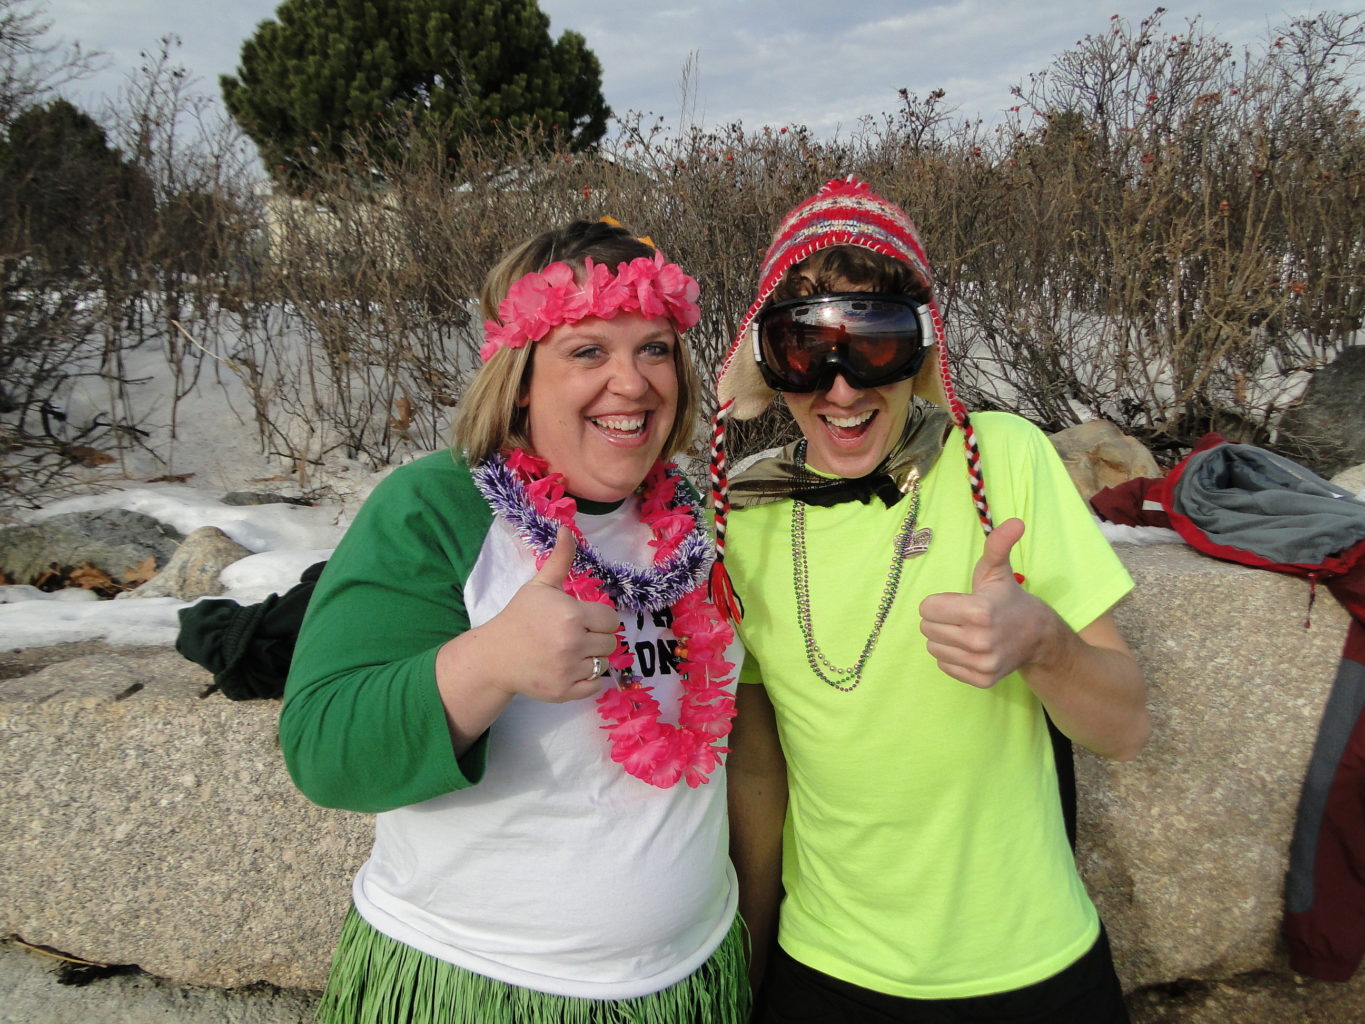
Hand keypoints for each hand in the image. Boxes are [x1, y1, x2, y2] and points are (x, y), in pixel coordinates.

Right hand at [478, 527, 621, 702]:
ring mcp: (569, 670)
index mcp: (572, 615)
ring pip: (603, 664)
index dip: (599, 619)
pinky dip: (587, 679)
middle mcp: (573, 643)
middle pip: (610, 642)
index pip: (611, 620)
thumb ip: (560, 560)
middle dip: (596, 638)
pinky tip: (569, 668)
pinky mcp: (565, 691)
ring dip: (592, 658)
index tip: (582, 620)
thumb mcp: (539, 586)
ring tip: (571, 652)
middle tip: (574, 636)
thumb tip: (567, 529)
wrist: (495, 655)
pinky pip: (595, 685)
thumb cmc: (519, 617)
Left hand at [918, 518, 1054, 688]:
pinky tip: (971, 647)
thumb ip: (998, 545)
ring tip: (966, 631)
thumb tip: (1015, 521)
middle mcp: (979, 641)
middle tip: (961, 616)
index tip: (958, 601)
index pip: (927, 609)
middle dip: (940, 619)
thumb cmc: (1008, 599)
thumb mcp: (998, 570)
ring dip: (944, 638)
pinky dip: (953, 656)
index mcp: (979, 611)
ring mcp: (981, 663)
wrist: (1038, 637)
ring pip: (933, 648)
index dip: (938, 602)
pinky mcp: (981, 679)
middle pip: (927, 628)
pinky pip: (944, 665)